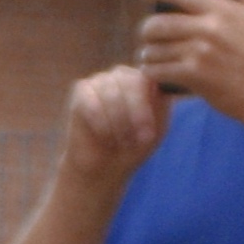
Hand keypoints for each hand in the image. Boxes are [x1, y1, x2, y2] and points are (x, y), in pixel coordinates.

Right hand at [60, 61, 168, 184]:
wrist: (102, 168)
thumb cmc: (133, 148)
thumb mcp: (155, 131)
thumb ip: (160, 107)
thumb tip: (158, 87)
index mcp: (147, 82)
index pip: (152, 80)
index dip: (149, 108)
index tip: (148, 135)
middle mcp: (125, 75)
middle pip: (132, 82)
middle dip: (134, 114)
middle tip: (134, 140)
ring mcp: (102, 80)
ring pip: (112, 94)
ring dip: (117, 122)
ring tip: (120, 142)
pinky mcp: (82, 89)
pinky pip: (92, 102)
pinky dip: (100, 123)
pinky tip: (104, 137)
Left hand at [130, 0, 243, 133]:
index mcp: (224, 9)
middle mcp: (209, 28)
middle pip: (160, 23)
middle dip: (148, 29)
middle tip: (148, 34)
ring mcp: (200, 53)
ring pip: (155, 48)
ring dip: (148, 52)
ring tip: (152, 54)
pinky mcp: (194, 76)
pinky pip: (157, 69)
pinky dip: (152, 70)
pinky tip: (155, 70)